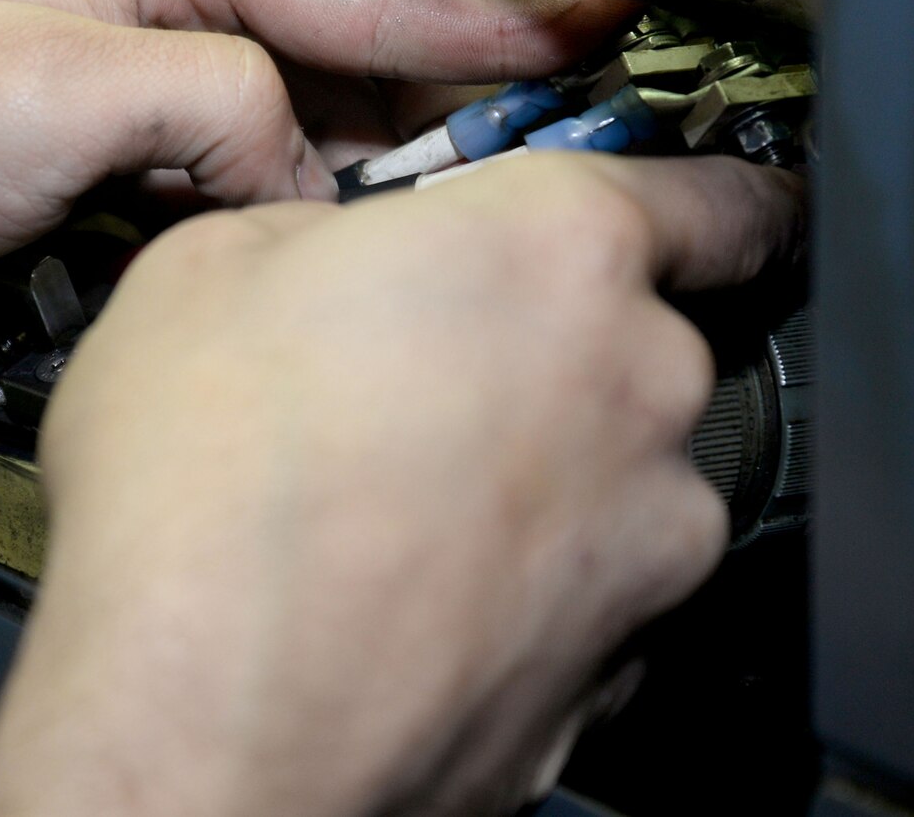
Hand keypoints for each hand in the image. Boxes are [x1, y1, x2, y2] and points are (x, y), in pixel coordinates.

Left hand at [0, 0, 634, 308]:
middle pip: (336, 55)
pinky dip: (274, 222)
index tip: (602, 39)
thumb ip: (214, 112)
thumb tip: (303, 176)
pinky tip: (333, 268)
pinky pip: (223, 180)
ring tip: (468, 240)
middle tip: (552, 182)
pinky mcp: (96, 152)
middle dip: (433, 121)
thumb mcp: (48, 98)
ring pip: (286, 129)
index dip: (484, 28)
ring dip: (350, 187)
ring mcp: (126, 69)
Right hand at [0, 152, 803, 816]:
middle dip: (540, 341)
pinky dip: (517, 579)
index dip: (708, 194)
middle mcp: (637, 386)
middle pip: (634, 336)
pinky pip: (584, 586)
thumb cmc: (197, 496)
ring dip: (530, 466)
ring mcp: (642, 540)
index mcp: (557, 248)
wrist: (199, 722)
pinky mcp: (617, 669)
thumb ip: (327, 228)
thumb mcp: (206, 263)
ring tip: (379, 494)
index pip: (717, 192)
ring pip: (610, 467)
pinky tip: (399, 583)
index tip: (689, 206)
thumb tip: (343, 252)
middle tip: (411, 364)